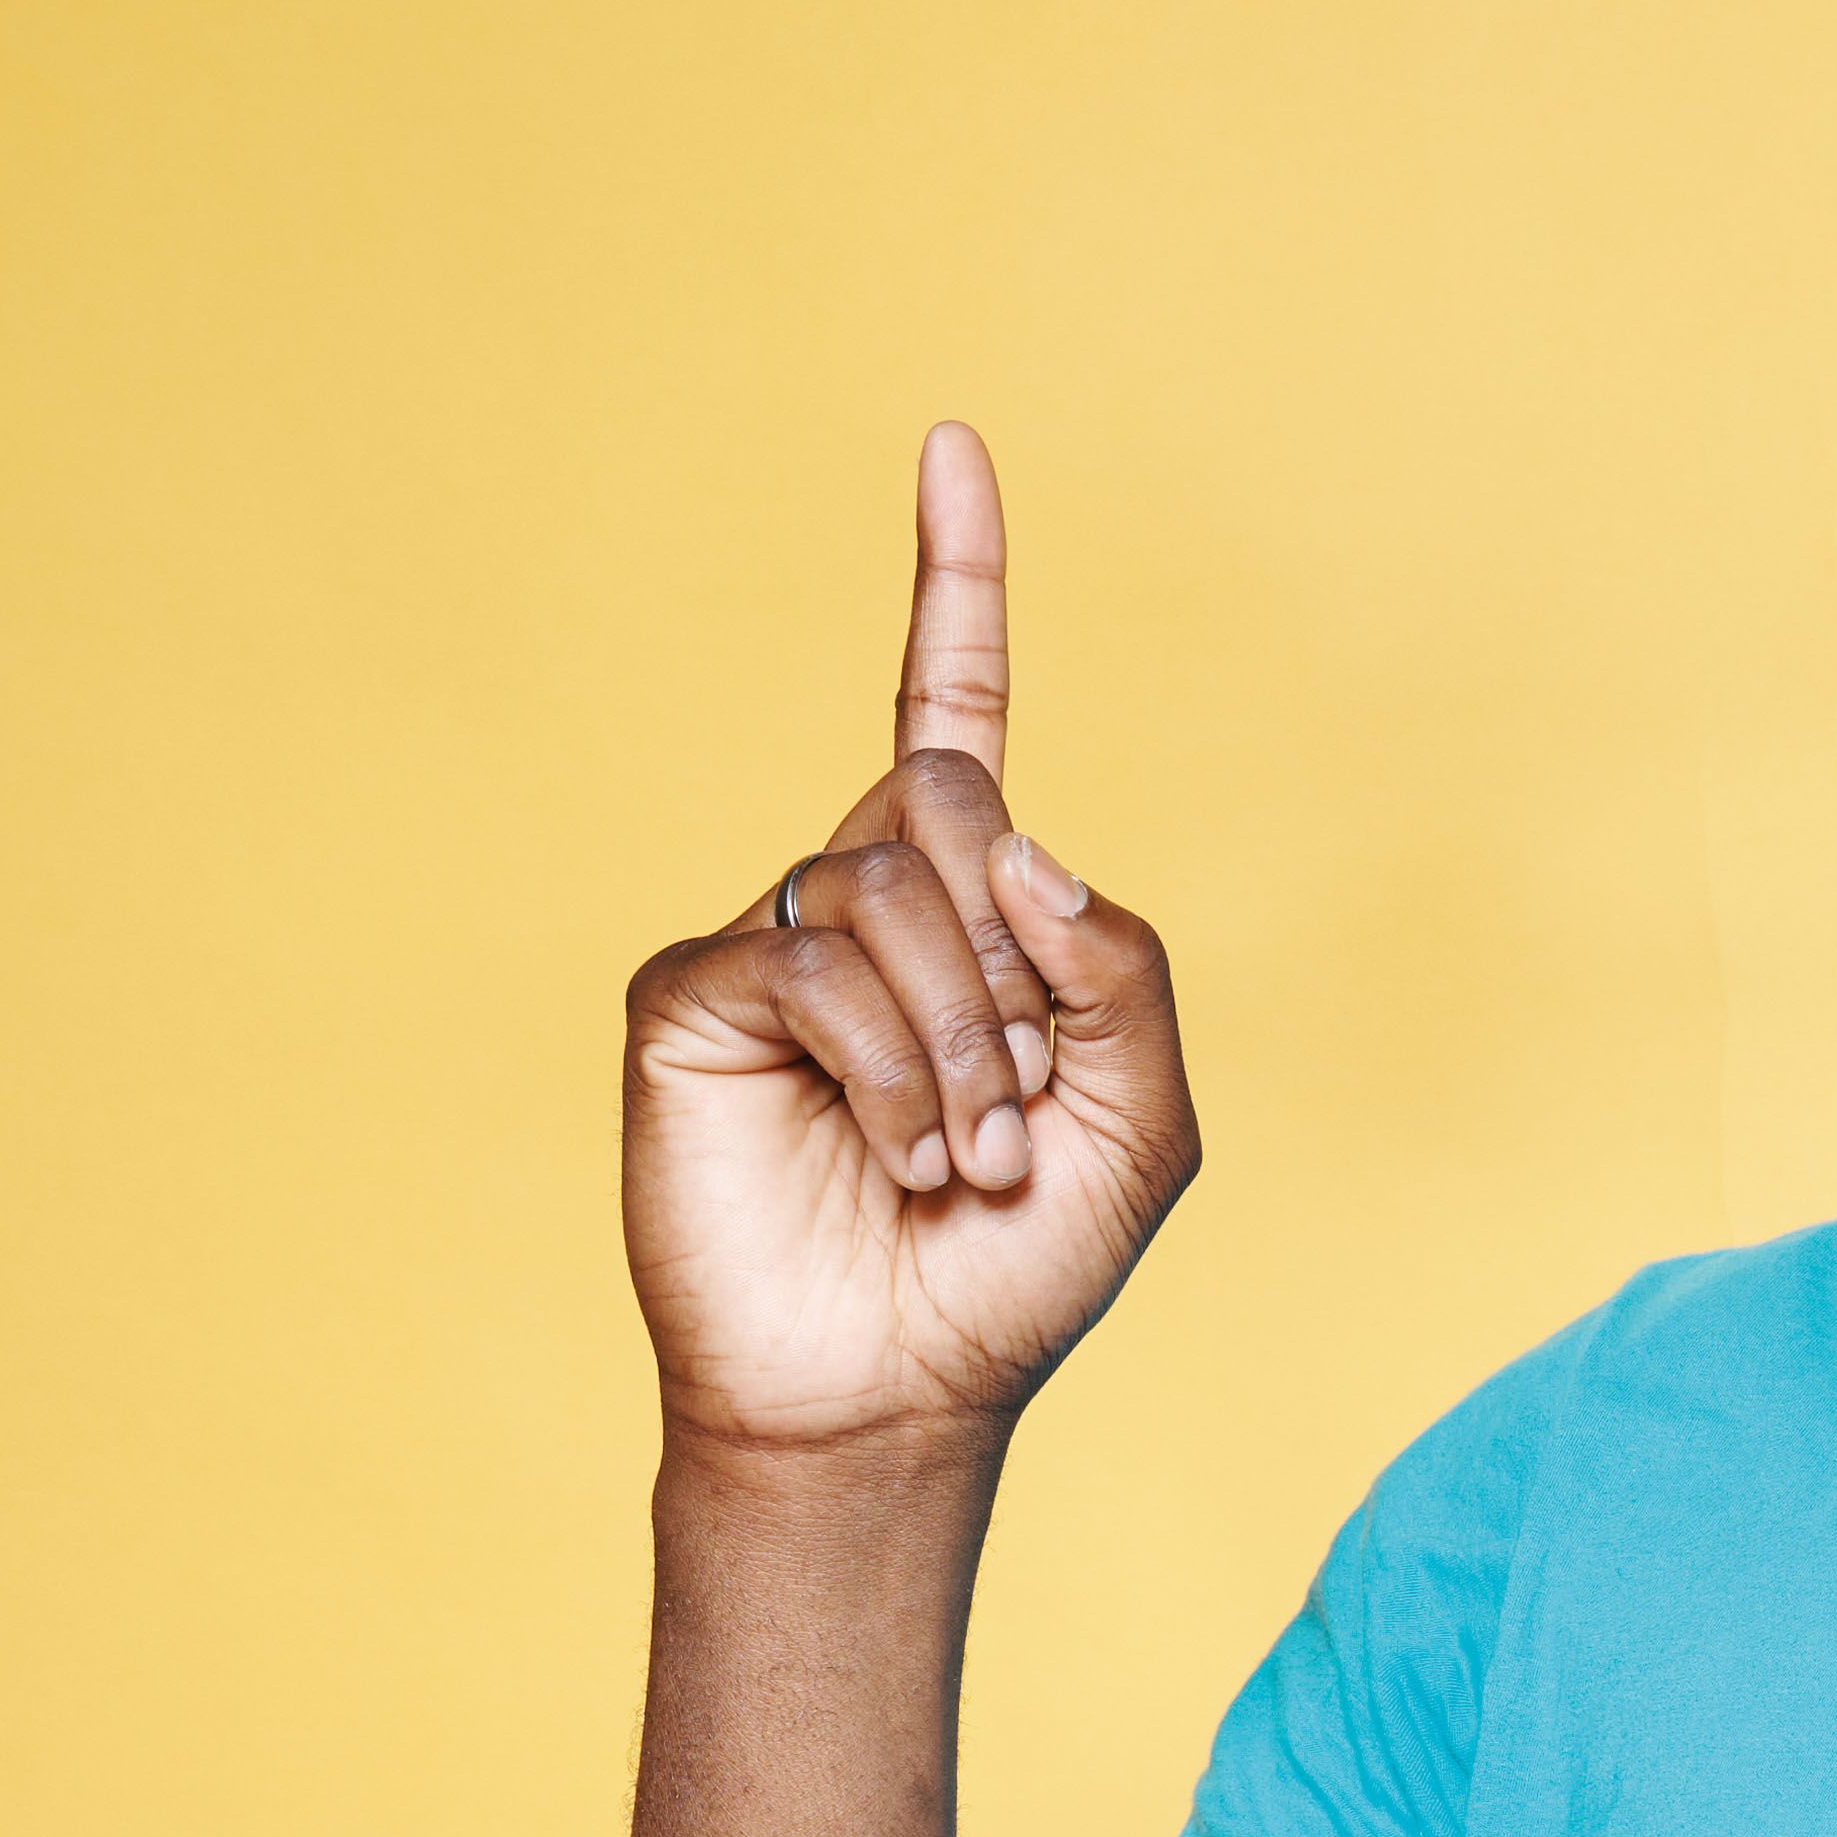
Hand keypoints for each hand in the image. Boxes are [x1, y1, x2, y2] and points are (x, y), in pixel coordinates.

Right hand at [619, 423, 1201, 1454]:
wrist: (896, 1392)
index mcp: (971, 901)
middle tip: (1014, 1110)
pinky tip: (897, 1154)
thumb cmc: (1017, 1263)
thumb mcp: (1147, 1114)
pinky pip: (810, 962)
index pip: (951, 702)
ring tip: (958, 1157)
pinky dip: (888, 1067)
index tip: (954, 444)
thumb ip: (1122, 965)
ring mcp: (771, 941)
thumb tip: (1015, 845)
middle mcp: (863, 895)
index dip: (955, 576)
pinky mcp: (689, 998)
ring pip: (891, 887)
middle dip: (1018, 966)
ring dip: (963, 1041)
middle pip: (955, 803)